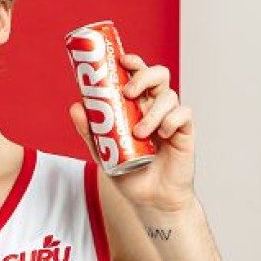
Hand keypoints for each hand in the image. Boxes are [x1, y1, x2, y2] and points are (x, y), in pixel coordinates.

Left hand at [69, 52, 195, 211]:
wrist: (151, 200)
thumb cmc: (129, 173)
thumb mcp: (104, 153)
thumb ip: (90, 131)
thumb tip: (75, 106)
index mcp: (136, 105)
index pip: (137, 75)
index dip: (133, 62)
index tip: (122, 60)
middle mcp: (155, 107)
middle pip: (158, 75)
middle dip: (143, 76)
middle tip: (129, 92)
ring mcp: (171, 118)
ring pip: (169, 95)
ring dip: (152, 111)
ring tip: (140, 132)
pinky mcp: (185, 132)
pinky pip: (184, 114)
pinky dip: (172, 120)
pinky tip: (162, 135)